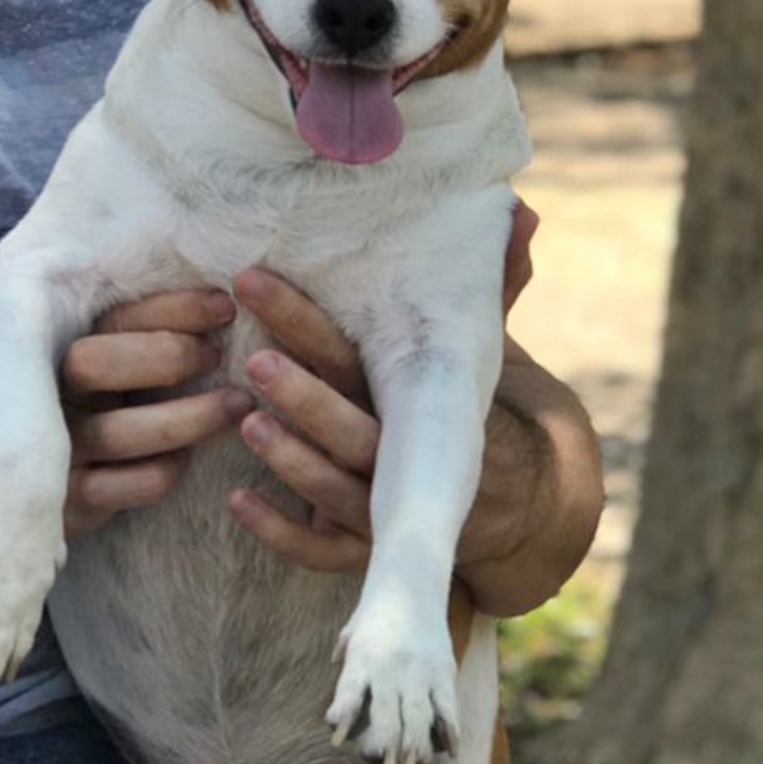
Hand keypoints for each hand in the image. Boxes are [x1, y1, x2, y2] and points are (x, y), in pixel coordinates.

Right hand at [60, 288, 251, 537]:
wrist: (28, 486)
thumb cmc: (96, 413)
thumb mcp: (111, 369)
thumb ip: (144, 338)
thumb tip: (222, 301)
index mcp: (61, 350)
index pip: (112, 318)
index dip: (171, 309)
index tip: (225, 306)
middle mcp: (51, 396)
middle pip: (93, 364)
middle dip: (164, 355)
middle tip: (217, 355)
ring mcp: (58, 450)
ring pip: (115, 432)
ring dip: (186, 417)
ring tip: (237, 405)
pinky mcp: (69, 501)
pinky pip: (117, 487)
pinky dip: (158, 472)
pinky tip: (187, 460)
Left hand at [225, 202, 540, 574]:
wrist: (518, 500)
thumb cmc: (467, 405)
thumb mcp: (480, 348)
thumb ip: (493, 283)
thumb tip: (524, 211)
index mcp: (420, 398)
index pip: (360, 355)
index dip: (307, 319)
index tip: (254, 279)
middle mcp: (404, 454)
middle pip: (355, 428)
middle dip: (306, 396)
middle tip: (256, 359)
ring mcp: (389, 508)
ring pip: (340, 492)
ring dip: (293, 461)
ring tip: (245, 423)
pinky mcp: (370, 549)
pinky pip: (324, 552)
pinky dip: (283, 532)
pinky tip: (238, 502)